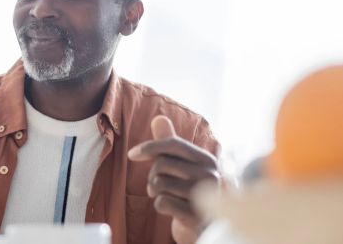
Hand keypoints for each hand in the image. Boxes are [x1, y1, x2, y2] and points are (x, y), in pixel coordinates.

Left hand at [128, 116, 220, 243]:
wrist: (201, 223)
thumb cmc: (186, 189)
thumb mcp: (179, 164)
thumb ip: (169, 143)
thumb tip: (159, 118)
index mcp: (206, 159)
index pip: (173, 144)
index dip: (149, 147)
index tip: (132, 155)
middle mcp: (210, 175)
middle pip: (162, 164)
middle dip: (153, 175)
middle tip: (159, 184)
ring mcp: (205, 196)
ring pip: (159, 184)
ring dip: (155, 192)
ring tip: (166, 195)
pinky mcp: (195, 215)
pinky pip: (161, 202)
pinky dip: (159, 206)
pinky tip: (171, 208)